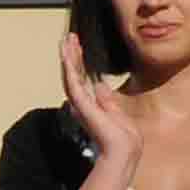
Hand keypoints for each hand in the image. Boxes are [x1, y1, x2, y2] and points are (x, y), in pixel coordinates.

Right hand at [57, 30, 139, 167]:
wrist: (124, 151)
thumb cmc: (123, 138)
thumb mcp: (117, 113)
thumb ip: (107, 100)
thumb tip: (100, 85)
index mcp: (91, 105)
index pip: (82, 79)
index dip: (79, 62)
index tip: (77, 46)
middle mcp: (82, 102)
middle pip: (73, 73)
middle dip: (71, 54)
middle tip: (68, 37)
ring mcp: (81, 103)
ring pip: (70, 74)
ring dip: (67, 56)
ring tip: (66, 40)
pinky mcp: (82, 103)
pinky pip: (73, 81)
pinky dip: (69, 66)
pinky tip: (67, 53)